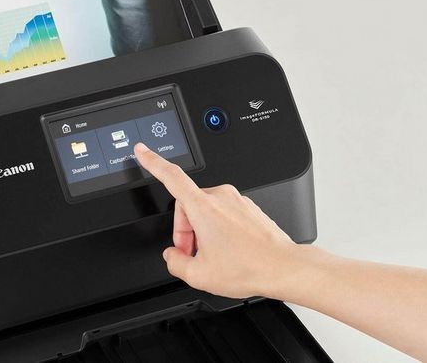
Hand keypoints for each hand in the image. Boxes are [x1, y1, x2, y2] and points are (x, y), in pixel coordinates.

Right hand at [134, 143, 299, 298]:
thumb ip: (175, 263)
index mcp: (204, 207)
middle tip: (191, 252)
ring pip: (206, 210)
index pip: (171, 176)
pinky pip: (224, 213)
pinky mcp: (248, 207)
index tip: (143, 151)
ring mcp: (237, 200)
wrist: (283, 267)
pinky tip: (227, 250)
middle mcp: (220, 197)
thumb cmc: (248, 267)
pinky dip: (218, 229)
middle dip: (185, 229)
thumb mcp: (199, 275)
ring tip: (212, 254)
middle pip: (187, 205)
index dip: (153, 162)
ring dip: (201, 230)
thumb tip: (172, 255)